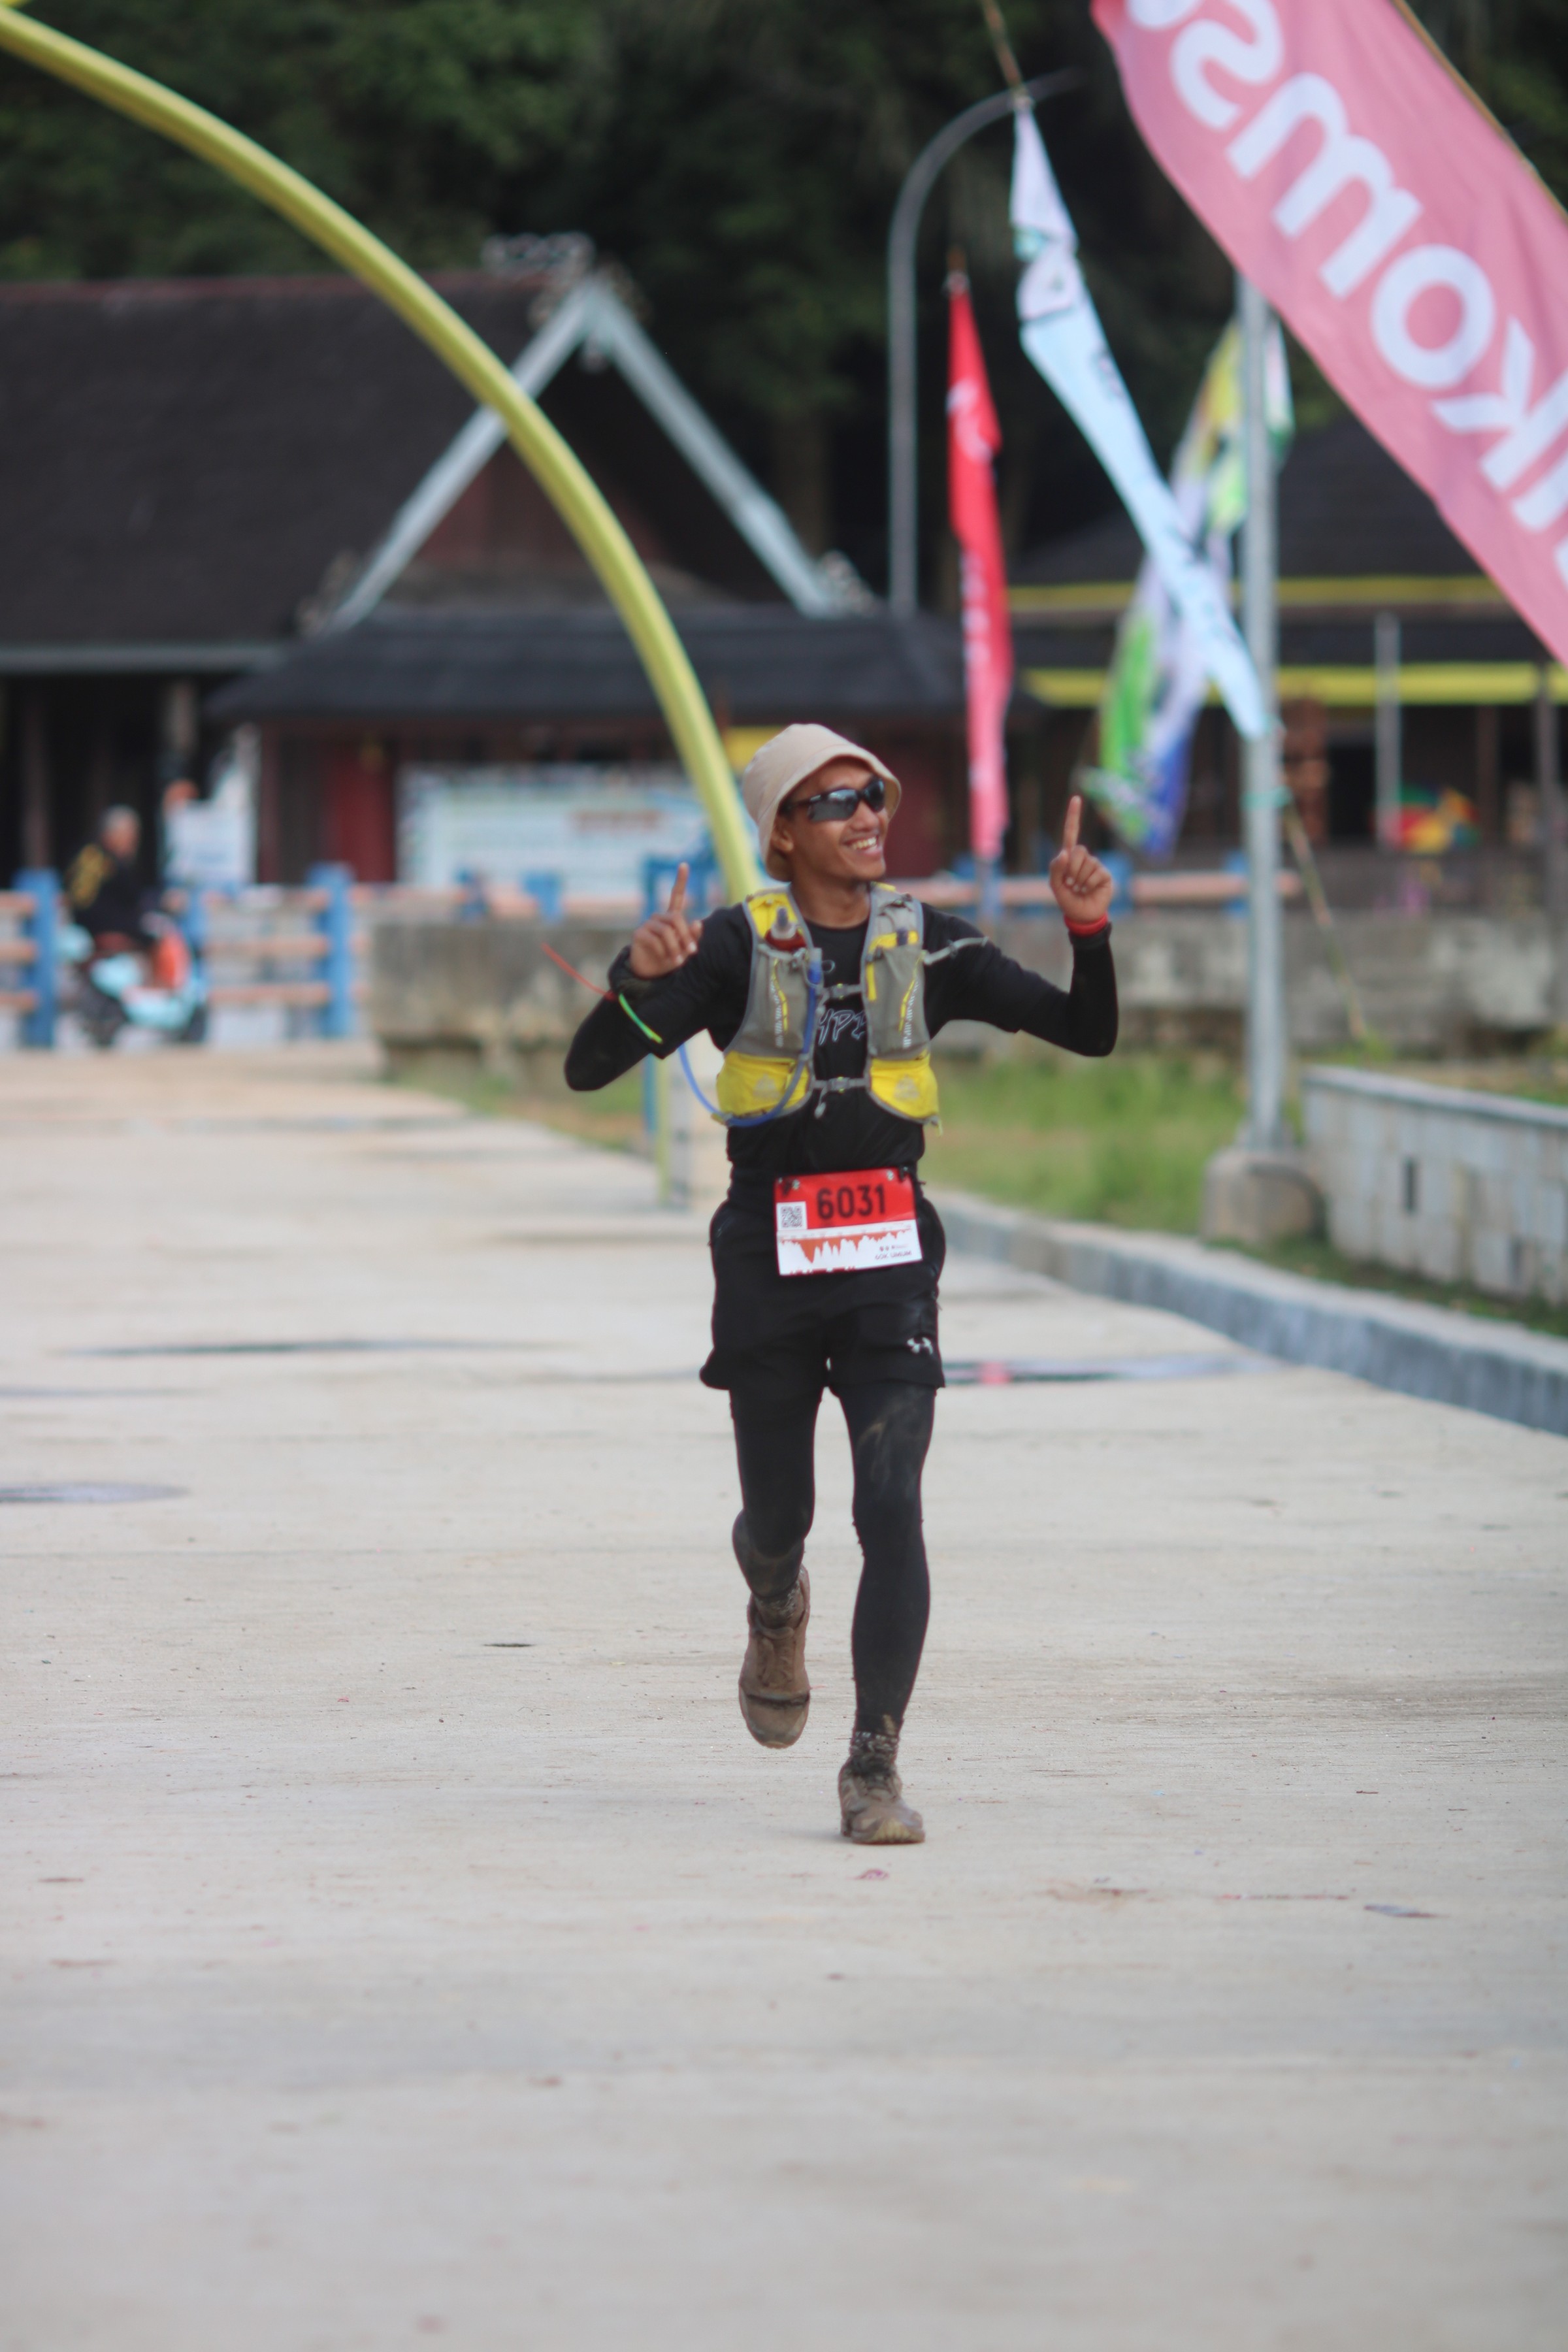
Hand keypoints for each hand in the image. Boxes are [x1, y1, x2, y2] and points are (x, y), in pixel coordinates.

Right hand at [627, 863, 703, 977]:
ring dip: (675, 948)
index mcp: (671, 917)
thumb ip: (692, 937)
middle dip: (685, 936)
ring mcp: (648, 924)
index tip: (684, 864)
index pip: (676, 895)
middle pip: (676, 918)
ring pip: (667, 931)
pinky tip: (664, 959)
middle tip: (692, 952)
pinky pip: (655, 940)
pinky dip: (664, 951)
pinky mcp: (639, 933)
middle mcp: (659, 917)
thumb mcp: (685, 949)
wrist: (650, 973)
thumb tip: (698, 923)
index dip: (680, 880)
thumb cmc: (670, 958)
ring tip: (677, 961)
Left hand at [1049, 796, 1113, 927]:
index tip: (1076, 798)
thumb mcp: (1055, 885)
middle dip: (1071, 870)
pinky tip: (1088, 890)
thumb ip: (1055, 868)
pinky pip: (1095, 873)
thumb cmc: (1067, 900)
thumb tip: (1065, 853)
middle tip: (1070, 884)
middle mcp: (1084, 858)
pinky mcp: (1104, 874)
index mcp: (1070, 857)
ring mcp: (1095, 865)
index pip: (1071, 833)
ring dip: (1079, 880)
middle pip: (1078, 851)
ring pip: (1087, 864)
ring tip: (1079, 889)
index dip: (1073, 816)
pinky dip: (1088, 884)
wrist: (1082, 915)